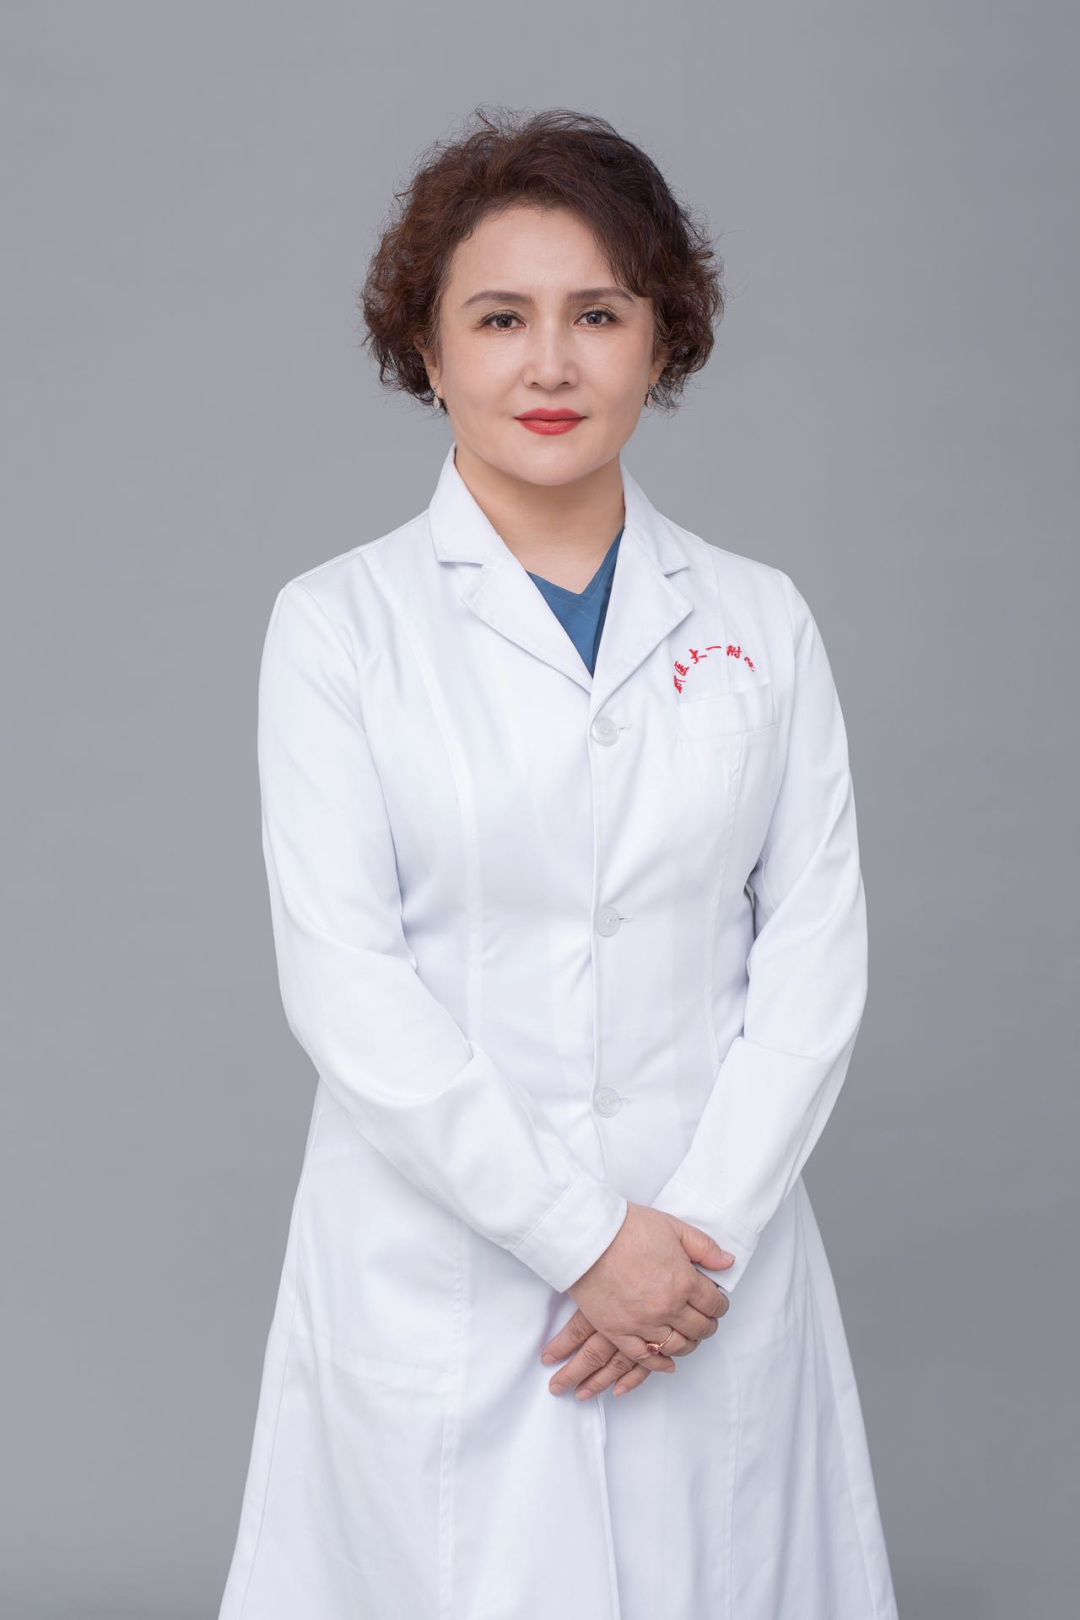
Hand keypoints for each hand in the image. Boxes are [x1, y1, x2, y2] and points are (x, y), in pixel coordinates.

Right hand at [540, 1205, 733, 1396]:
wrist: (587, 1237)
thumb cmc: (628, 1228)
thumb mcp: (673, 1227)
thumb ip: (704, 1247)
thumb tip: (727, 1263)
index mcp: (684, 1282)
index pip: (714, 1304)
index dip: (720, 1305)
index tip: (717, 1304)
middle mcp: (668, 1308)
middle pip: (699, 1328)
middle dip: (707, 1325)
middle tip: (706, 1321)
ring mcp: (643, 1323)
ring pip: (676, 1346)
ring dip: (688, 1344)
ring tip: (688, 1337)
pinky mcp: (619, 1331)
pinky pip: (644, 1357)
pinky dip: (659, 1363)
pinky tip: (667, 1362)